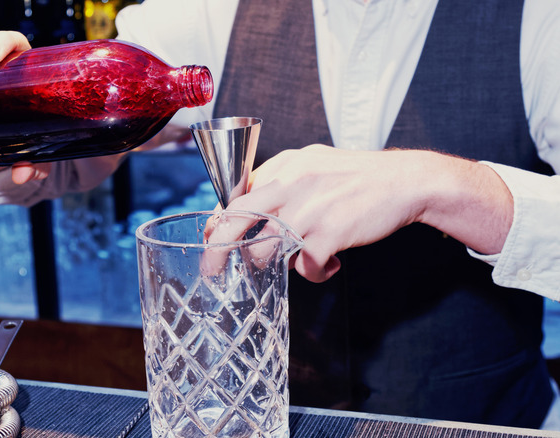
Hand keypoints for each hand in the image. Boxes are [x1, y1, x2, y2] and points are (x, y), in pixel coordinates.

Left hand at [225, 145, 513, 282]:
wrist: (406, 181)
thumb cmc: (357, 176)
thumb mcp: (313, 164)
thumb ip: (282, 180)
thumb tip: (249, 204)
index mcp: (284, 165)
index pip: (236, 195)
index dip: (219, 220)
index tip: (211, 237)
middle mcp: (291, 184)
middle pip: (237, 219)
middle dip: (217, 249)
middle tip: (212, 270)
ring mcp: (309, 209)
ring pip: (266, 250)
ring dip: (274, 265)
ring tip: (298, 261)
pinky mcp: (330, 233)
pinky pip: (306, 266)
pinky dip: (315, 273)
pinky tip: (330, 265)